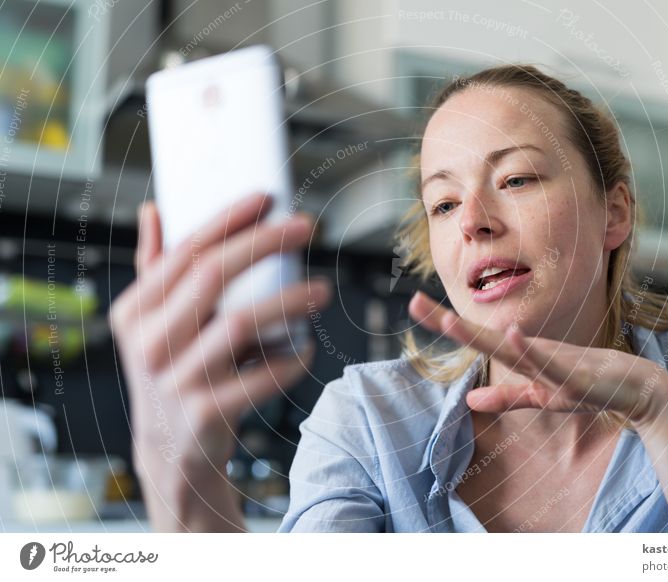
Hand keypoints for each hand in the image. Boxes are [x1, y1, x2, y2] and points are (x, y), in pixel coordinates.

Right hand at [109, 194, 329, 528]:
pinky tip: (304, 348)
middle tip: (305, 227)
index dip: (227, 220)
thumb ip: (153, 267)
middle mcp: (148, 343)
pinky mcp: (206, 413)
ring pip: (240, 323)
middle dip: (264, 243)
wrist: (172, 451)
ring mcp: (176, 380)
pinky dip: (291, 359)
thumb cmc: (171, 373)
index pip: (183, 252)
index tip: (265, 198)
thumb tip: (153, 209)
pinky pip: (262, 376)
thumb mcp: (151, 323)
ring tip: (320, 290)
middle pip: (212, 276)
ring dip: (288, 301)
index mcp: (134, 311)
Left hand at [408, 292, 667, 428]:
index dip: (445, 323)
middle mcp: (531, 351)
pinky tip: (512, 334)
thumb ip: (507, 398)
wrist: (638, 388)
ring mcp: (551, 362)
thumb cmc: (590, 385)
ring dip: (479, 335)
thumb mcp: (541, 397)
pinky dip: (529, 349)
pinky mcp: (572, 376)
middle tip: (412, 301)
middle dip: (445, 321)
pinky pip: (547, 362)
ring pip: (508, 347)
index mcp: (522, 355)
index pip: (475, 339)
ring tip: (446, 322)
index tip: (416, 304)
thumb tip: (469, 401)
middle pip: (480, 336)